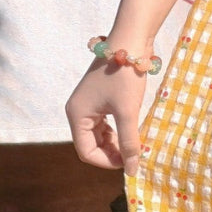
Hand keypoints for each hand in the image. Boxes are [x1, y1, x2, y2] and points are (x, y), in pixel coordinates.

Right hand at [65, 60, 146, 176]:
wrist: (130, 40)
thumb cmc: (125, 76)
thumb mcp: (128, 111)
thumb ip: (129, 142)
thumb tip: (133, 170)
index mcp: (77, 115)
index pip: (86, 152)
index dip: (107, 162)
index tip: (129, 162)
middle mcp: (78, 110)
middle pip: (90, 144)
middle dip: (111, 153)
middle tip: (134, 155)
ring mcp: (87, 103)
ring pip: (98, 135)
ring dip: (115, 143)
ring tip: (134, 143)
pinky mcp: (99, 97)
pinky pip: (104, 123)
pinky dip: (117, 130)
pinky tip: (131, 130)